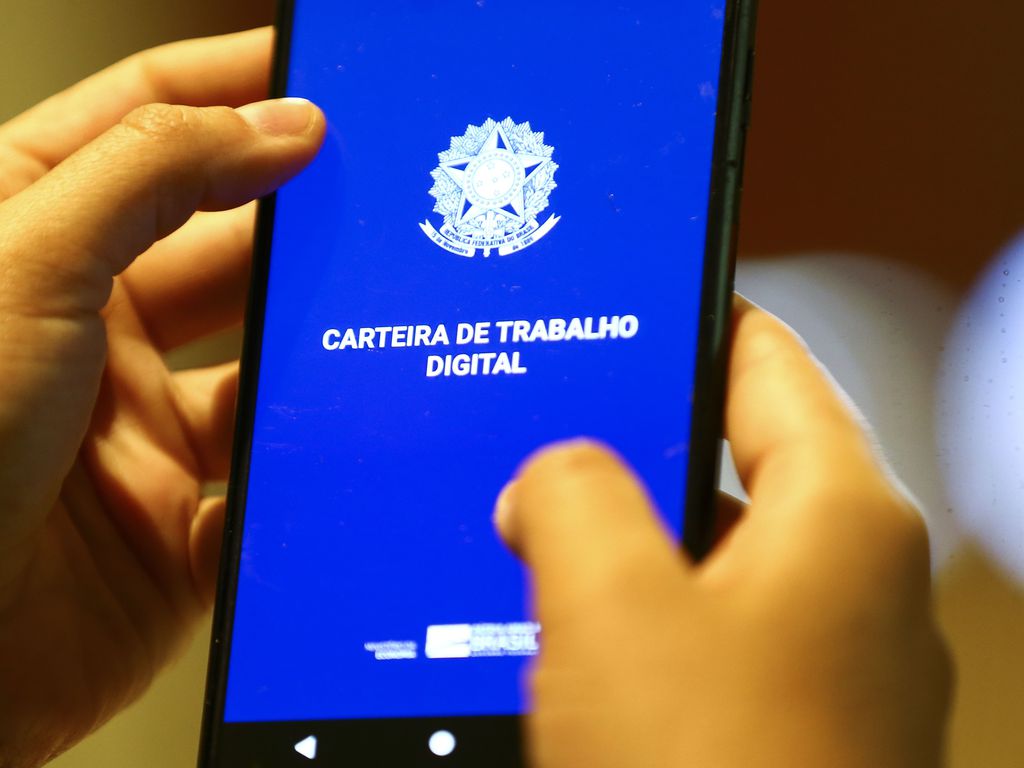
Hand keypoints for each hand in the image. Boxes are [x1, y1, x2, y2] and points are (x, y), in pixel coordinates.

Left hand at [0, 29, 324, 766]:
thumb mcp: (24, 267)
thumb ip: (154, 176)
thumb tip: (277, 125)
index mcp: (33, 241)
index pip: (144, 125)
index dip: (230, 86)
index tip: (317, 73)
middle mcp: (92, 327)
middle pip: (228, 240)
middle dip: (303, 217)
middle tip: (384, 195)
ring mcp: (143, 423)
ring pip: (267, 359)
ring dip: (319, 341)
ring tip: (382, 310)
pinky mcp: (186, 515)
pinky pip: (274, 471)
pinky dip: (313, 457)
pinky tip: (345, 433)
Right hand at [497, 297, 951, 766]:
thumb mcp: (610, 606)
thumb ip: (570, 498)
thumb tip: (550, 479)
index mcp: (844, 519)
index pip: (768, 360)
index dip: (692, 316)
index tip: (636, 294)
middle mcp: (856, 584)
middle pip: (736, 463)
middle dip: (635, 452)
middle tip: (551, 435)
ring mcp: (830, 660)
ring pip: (711, 561)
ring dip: (630, 555)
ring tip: (545, 550)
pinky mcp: (791, 723)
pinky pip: (707, 638)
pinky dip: (646, 630)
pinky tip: (578, 655)